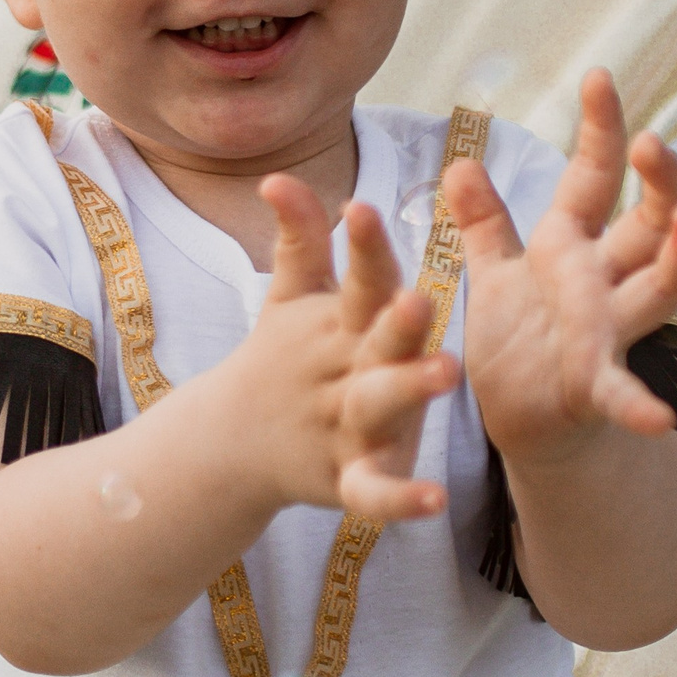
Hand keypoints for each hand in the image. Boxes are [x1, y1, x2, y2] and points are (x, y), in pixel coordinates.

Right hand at [230, 174, 459, 522]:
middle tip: (417, 299)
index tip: (361, 209)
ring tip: (445, 372)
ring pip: (378, 408)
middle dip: (395, 323)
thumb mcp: (291, 297)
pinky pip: (374, 493)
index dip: (363, 246)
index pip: (358, 278)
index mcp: (341, 322)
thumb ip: (298, 238)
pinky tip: (434, 501)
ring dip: (407, 391)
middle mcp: (344, 371)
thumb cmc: (282, 356)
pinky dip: (399, 501)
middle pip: (374, 343)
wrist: (231, 442)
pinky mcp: (347, 480)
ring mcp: (345, 427)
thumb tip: (277, 175)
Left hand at [451, 69, 676, 466]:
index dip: (601, 129)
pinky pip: (623, 393)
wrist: (524, 420)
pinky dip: (640, 405)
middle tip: (654, 141)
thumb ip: (484, 221)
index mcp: (572, 246)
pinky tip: (661, 419)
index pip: (594, 176)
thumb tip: (461, 162)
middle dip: (659, 180)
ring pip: (659, 286)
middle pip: (648, 222)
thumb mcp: (496, 272)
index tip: (598, 76)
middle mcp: (602, 281)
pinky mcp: (594, 387)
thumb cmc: (519, 340)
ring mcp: (607, 332)